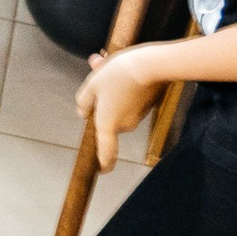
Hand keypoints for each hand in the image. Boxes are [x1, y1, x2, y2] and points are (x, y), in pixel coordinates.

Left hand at [76, 47, 165, 171]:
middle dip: (101, 100)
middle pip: (108, 117)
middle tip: (96, 76)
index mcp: (108, 124)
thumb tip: (83, 112)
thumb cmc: (119, 75)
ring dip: (111, 89)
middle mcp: (125, 124)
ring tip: (108, 66)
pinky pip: (130, 97)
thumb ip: (84, 101)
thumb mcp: (92, 84)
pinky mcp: (149, 102)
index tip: (102, 170)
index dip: (104, 163)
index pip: (106, 152)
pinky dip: (124, 86)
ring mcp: (138, 114)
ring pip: (118, 104)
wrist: (152, 65)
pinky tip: (123, 67)